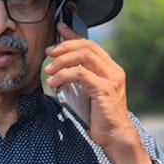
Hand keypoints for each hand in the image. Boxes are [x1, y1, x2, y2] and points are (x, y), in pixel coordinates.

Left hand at [45, 22, 150, 163]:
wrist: (115, 136)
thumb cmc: (100, 118)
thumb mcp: (88, 94)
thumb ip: (80, 80)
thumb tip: (60, 69)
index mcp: (110, 69)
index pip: (91, 45)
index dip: (74, 35)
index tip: (59, 28)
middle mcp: (113, 70)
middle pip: (87, 47)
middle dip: (65, 46)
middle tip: (48, 52)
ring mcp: (111, 79)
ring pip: (84, 57)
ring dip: (62, 60)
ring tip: (48, 69)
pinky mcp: (105, 89)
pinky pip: (81, 75)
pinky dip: (64, 75)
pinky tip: (54, 82)